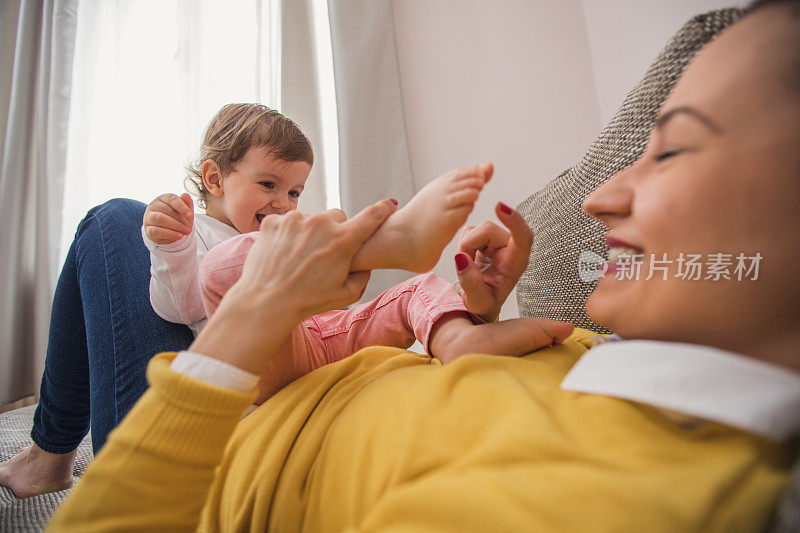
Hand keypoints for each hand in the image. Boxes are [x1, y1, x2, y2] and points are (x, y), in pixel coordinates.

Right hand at [143, 193, 193, 243]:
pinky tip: (179, 236)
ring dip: (175, 226)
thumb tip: (186, 195)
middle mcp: (153, 206)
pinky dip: (169, 233)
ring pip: (159, 219)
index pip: (172, 200)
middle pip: (166, 210)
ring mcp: (149, 217)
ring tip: (186, 231)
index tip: (190, 215)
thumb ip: (187, 203)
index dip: (182, 207)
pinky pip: (156, 231)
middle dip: (180, 219)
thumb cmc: (177, 218)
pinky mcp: (148, 230)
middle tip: (189, 227)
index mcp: (163, 198)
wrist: (169, 232)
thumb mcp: (184, 211)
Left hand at [190, 199, 397, 374]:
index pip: (372, 216)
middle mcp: (320, 224)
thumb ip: (363, 277)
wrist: (266, 303)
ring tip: (299, 259)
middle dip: (335, 231)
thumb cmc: (307, 302)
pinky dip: (288, 234)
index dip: (383, 210)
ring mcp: (295, 220)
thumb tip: (365, 264)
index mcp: (343, 240)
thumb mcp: (345, 295)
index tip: (389, 205)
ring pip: (311, 220)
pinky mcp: (274, 221)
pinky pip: (288, 222)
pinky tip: (284, 255)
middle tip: (324, 254)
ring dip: (309, 233)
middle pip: (337, 217)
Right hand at [455, 202, 532, 321]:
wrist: (482, 300)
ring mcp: (500, 241)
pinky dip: (465, 242)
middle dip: (470, 244)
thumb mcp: (477, 301)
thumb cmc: (485, 302)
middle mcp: (511, 248)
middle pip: (489, 229)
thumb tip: (461, 258)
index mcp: (517, 263)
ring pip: (478, 228)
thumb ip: (470, 283)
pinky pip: (471, 229)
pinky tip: (470, 257)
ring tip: (470, 264)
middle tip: (466, 265)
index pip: (523, 236)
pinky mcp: (489, 237)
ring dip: (467, 245)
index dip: (514, 220)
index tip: (499, 207)